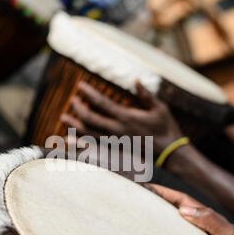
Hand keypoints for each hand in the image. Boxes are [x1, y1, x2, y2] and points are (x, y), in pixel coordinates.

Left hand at [61, 81, 181, 155]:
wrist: (170, 154)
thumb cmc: (167, 129)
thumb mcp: (160, 108)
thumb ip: (146, 95)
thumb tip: (136, 80)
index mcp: (126, 117)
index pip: (102, 103)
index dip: (89, 93)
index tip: (80, 85)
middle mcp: (117, 130)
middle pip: (90, 119)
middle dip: (78, 108)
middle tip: (71, 101)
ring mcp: (115, 142)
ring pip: (89, 134)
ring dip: (75, 126)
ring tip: (63, 118)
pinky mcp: (116, 150)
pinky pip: (94, 146)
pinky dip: (81, 143)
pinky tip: (71, 140)